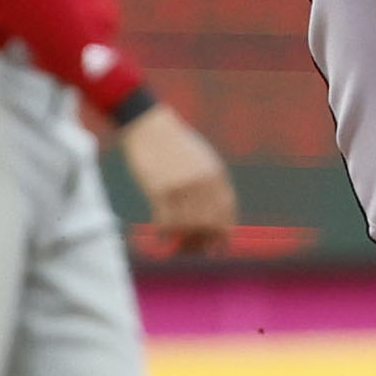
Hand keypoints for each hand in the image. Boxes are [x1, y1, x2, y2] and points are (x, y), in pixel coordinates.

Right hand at [111, 102, 236, 254]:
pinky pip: (167, 221)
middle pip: (208, 224)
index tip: (217, 246)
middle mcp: (203, 182)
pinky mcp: (161, 189)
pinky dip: (165, 234)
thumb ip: (210, 183)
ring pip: (188, 227)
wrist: (148, 125)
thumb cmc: (174, 143)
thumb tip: (216, 214)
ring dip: (182, 242)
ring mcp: (182, 186)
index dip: (223, 234)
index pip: (226, 212)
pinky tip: (160, 239)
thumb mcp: (201, 159)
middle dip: (202, 242)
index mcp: (216, 174)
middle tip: (191, 250)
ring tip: (175, 247)